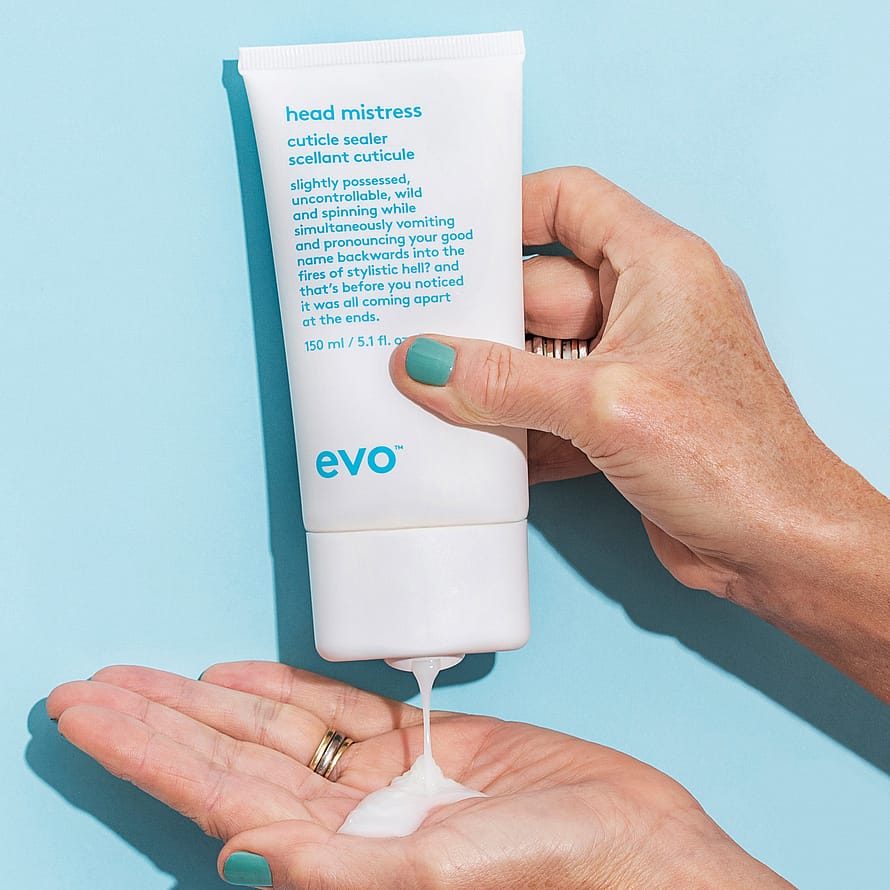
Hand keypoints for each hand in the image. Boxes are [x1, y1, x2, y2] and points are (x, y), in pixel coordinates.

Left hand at [47, 662, 789, 888]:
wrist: (646, 856)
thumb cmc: (569, 878)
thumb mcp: (454, 876)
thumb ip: (348, 871)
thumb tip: (241, 858)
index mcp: (341, 862)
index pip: (215, 799)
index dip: (146, 755)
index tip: (85, 714)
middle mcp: (349, 827)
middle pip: (228, 762)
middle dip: (156, 723)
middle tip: (90, 685)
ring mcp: (385, 787)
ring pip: (275, 733)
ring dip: (212, 704)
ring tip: (148, 676)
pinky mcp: (425, 750)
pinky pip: (339, 713)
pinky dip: (290, 693)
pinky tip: (242, 678)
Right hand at [390, 166, 889, 700]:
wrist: (778, 548)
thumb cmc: (727, 457)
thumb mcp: (602, 406)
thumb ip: (503, 383)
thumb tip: (419, 363)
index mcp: (657, 267)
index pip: (570, 203)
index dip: (507, 213)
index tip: (446, 241)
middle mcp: (642, 309)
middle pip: (537, 292)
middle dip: (477, 320)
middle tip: (404, 334)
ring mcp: (628, 368)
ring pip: (535, 358)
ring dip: (487, 383)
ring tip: (419, 395)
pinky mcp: (616, 423)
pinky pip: (546, 409)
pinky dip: (511, 429)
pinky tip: (467, 448)